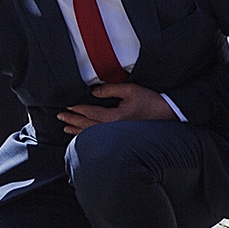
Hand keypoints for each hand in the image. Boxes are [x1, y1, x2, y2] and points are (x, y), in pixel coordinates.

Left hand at [58, 83, 173, 133]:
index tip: (67, 107)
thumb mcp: (130, 90)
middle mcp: (112, 129)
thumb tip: (94, 92)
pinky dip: (88, 137)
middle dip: (72, 121)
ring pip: (92, 134)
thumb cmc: (151, 102)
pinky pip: (100, 138)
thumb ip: (110, 89)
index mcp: (113, 118)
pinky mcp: (121, 137)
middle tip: (60, 117)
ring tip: (67, 128)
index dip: (77, 109)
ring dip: (78, 131)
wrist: (167, 115)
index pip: (89, 113)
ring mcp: (116, 135)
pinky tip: (83, 136)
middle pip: (87, 125)